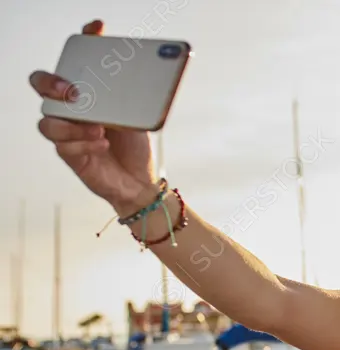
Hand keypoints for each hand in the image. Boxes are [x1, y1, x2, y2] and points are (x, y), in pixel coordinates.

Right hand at [30, 19, 157, 215]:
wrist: (141, 182)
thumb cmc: (136, 145)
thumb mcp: (139, 115)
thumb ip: (135, 94)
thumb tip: (149, 72)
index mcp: (86, 92)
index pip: (75, 59)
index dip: (82, 40)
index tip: (96, 28)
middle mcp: (70, 108)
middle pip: (42, 85)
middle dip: (51, 83)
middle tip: (73, 91)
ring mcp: (67, 130)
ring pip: (47, 120)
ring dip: (72, 124)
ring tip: (99, 128)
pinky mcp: (68, 153)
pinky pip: (63, 145)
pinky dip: (83, 143)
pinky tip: (101, 144)